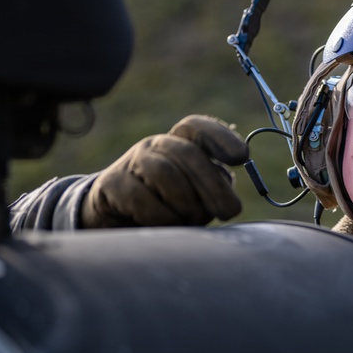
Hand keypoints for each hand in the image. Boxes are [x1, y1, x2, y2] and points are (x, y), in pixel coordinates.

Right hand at [81, 115, 248, 227]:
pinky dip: (160, 216)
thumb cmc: (170, 210)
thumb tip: (229, 199)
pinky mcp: (110, 183)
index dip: (220, 138)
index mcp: (182, 144)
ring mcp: (131, 162)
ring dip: (185, 203)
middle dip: (213, 185)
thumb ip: (214, 192)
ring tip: (189, 221)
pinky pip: (139, 197)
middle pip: (188, 153)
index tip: (242, 157)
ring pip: (164, 172)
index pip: (197, 127)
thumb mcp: (198, 198)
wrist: (119, 224)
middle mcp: (156, 146)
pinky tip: (163, 225)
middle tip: (228, 211)